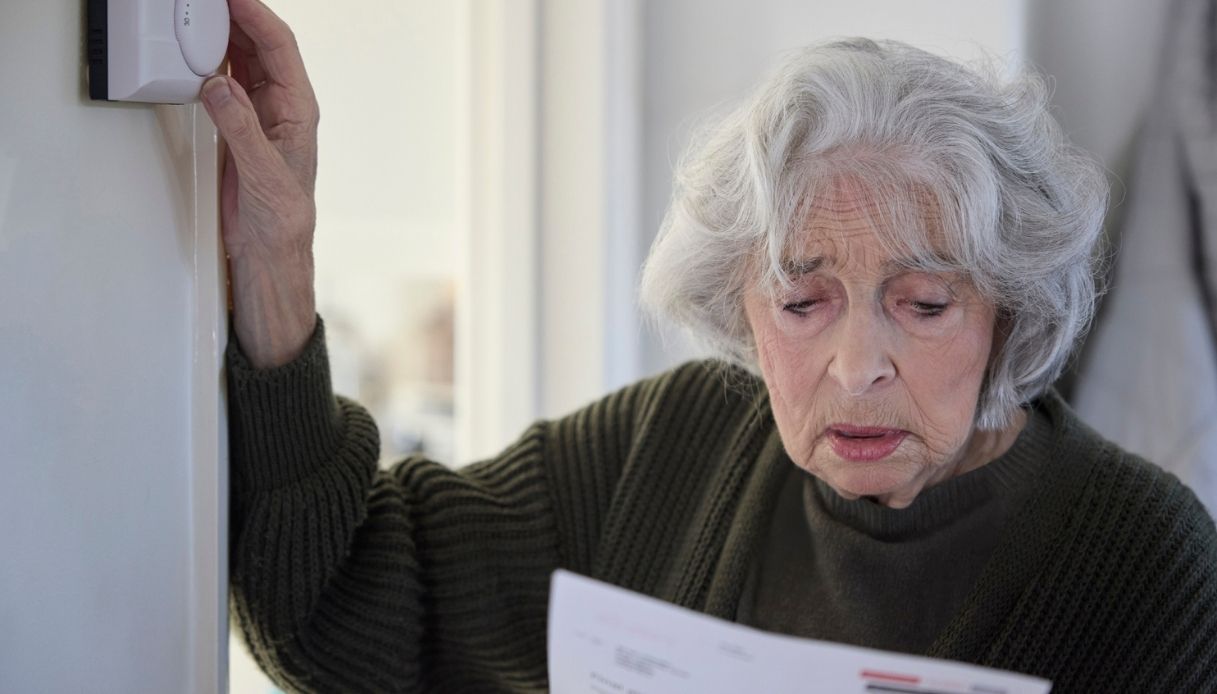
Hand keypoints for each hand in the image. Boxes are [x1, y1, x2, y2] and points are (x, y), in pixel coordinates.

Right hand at [201, 0, 318, 367]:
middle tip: (209, 3)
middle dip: (236, 17)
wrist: (270, 250)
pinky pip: (225, 83)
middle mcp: (281, 107)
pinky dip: (210, 64)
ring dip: (222, 37)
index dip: (256, 17)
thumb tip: (220, 88)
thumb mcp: (262, 173)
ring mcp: (260, 114)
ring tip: (199, 17)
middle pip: (260, 46)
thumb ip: (241, 128)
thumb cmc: (282, 219)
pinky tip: (196, 53)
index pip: (279, 48)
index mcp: (298, 110)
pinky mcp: (239, 126)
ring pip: (242, 61)